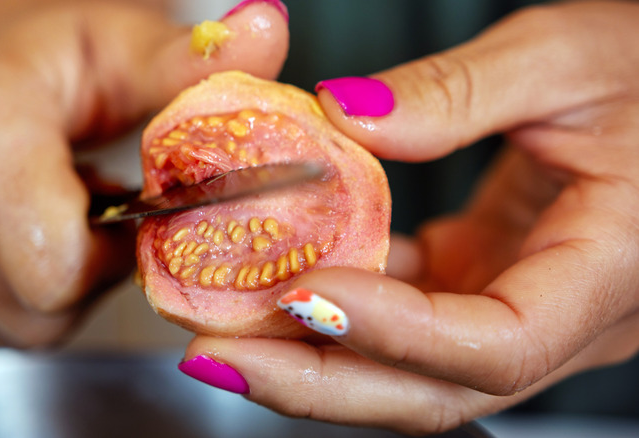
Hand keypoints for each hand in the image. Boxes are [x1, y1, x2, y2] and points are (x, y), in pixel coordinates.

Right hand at [0, 0, 288, 344]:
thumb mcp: (128, 47)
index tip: (126, 205)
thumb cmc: (58, 53)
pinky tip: (23, 228)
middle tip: (97, 210)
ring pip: (10, 322)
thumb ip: (193, 64)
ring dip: (57, 283)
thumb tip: (266, 31)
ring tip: (60, 212)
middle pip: (34, 307)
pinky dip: (19, 289)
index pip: (55, 264)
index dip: (112, 252)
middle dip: (88, 274)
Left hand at [182, 1, 638, 433]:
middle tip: (218, 354)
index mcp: (608, 271)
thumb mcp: (565, 57)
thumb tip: (344, 119)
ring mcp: (518, 309)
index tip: (302, 292)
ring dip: (311, 354)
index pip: (496, 343)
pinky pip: (405, 318)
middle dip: (317, 381)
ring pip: (409, 369)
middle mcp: (563, 319)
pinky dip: (337, 307)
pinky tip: (277, 280)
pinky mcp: (484, 285)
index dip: (394, 332)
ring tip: (224, 329)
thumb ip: (458, 92)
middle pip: (434, 390)